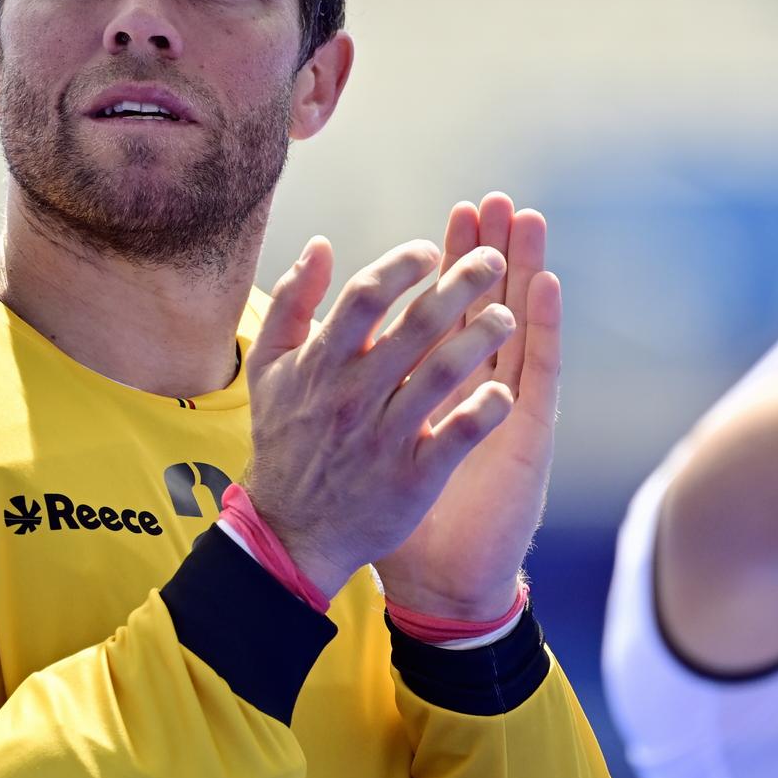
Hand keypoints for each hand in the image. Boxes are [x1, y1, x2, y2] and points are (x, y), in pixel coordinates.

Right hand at [242, 236, 519, 603]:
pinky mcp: (412, 477)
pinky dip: (483, 411)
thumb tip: (320, 245)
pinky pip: (455, 437)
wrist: (291, 532)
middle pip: (416, 325)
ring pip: (441, 374)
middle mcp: (353, 394)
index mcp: (322, 362)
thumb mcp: (269, 368)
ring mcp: (384, 436)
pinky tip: (505, 391)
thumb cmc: (286, 441)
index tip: (432, 249)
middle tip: (494, 260)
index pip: (366, 295)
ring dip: (480, 338)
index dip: (402, 264)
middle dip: (462, 285)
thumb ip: (292, 302)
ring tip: (508, 315)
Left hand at [374, 194, 562, 621]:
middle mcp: (477, 389)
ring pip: (520, 324)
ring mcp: (507, 406)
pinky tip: (545, 287)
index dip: (452, 264)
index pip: (448, 310)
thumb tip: (321, 352)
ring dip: (524, 271)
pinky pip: (538, 372)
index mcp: (437, 386)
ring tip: (527, 222)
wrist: (440, 578)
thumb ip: (346, 391)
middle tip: (494, 202)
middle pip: (488, 306)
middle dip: (489, 252)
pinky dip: (545, 326)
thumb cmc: (394, 511)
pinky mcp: (527, 432)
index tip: (453, 215)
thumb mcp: (361, 444)